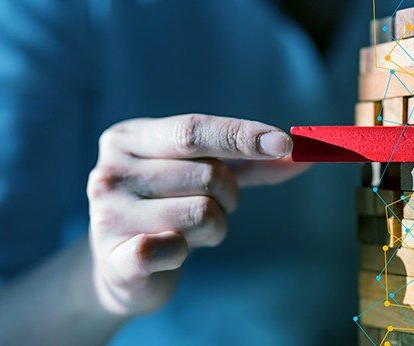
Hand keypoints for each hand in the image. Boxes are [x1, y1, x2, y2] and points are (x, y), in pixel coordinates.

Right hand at [86, 114, 309, 315]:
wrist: (121, 270)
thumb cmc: (169, 209)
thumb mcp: (205, 176)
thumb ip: (252, 163)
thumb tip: (305, 155)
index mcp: (130, 138)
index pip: (193, 130)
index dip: (242, 135)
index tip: (285, 144)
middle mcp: (111, 170)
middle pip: (208, 175)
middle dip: (230, 195)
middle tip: (215, 206)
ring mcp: (108, 214)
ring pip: (202, 213)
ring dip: (214, 227)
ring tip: (190, 232)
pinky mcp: (116, 259)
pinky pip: (175, 248)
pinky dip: (186, 252)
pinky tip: (171, 253)